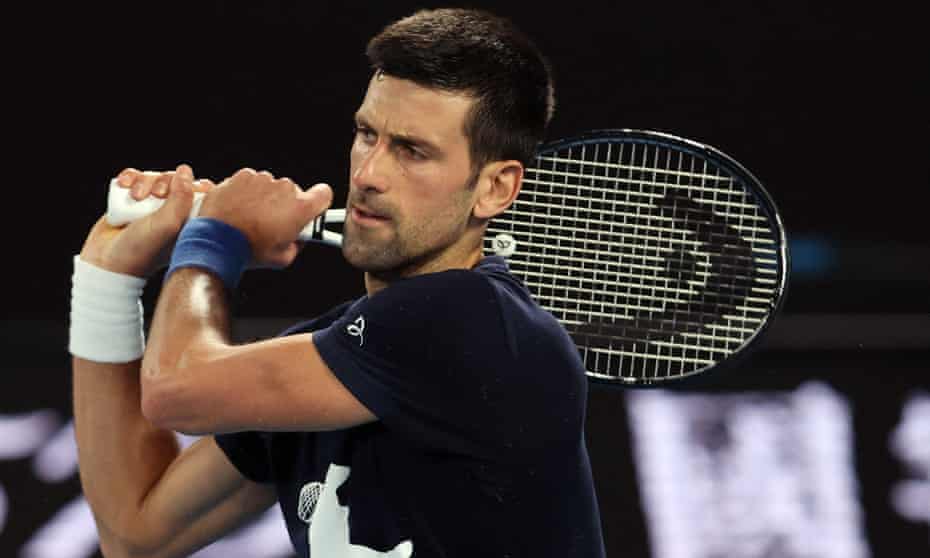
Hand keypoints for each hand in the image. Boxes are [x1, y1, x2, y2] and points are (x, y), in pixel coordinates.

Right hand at [79, 165, 214, 276]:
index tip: (184, 190)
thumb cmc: (142, 249)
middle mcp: (172, 212)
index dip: (193, 185)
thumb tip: (185, 171)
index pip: (202, 193)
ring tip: (135, 196)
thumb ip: (181, 197)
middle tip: (156, 194)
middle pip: (175, 180)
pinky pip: (134, 178)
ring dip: (143, 181)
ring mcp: (151, 206)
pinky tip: (123, 185)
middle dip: (163, 182)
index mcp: (189, 221)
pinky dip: (129, 178)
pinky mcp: (131, 201)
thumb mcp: (168, 224)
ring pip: (153, 177)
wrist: (107, 261)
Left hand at [197, 168, 332, 268]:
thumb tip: (297, 239)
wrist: (215, 241)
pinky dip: (247, 192)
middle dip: (285, 205)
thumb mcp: (282, 258)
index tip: (311, 211)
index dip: (318, 203)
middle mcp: (284, 188)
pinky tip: (239, 209)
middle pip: (294, 192)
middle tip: (271, 223)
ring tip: (251, 217)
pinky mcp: (243, 176)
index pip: (324, 194)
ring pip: (271, 186)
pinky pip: (252, 182)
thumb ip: (297, 245)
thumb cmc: (248, 250)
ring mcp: (263, 179)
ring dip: (265, 198)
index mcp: (300, 208)